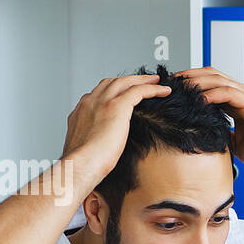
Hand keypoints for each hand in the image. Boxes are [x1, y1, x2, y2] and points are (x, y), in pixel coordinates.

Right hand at [60, 74, 171, 191]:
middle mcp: (90, 102)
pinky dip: (152, 88)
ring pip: (125, 82)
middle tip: (143, 80)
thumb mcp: (84, 147)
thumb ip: (92, 139)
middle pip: (111, 82)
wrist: (80, 164)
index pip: (98, 94)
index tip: (123, 93)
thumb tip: (101, 146)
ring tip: (155, 80)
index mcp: (81, 111)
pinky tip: (163, 90)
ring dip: (142, 80)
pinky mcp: (116, 106)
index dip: (113, 91)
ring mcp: (102, 102)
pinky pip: (138, 91)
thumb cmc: (82, 163)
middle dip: (128, 79)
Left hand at [174, 67, 243, 175]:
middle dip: (187, 77)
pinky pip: (228, 93)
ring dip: (196, 82)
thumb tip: (205, 140)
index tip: (172, 92)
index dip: (190, 85)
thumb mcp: (238, 144)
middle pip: (209, 75)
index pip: (209, 84)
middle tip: (168, 83)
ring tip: (178, 87)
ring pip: (216, 79)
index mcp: (238, 102)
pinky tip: (199, 99)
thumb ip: (223, 136)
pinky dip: (212, 94)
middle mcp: (242, 95)